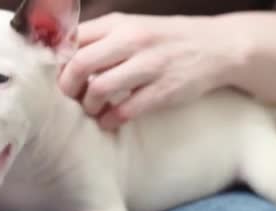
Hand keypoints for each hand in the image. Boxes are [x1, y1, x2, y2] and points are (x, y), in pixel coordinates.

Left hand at [59, 13, 245, 129]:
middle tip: (70, 98)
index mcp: (119, 24)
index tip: (57, 75)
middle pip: (80, 64)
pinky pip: (125, 110)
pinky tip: (109, 121)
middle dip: (67, 87)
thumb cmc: (167, 40)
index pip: (73, 39)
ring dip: (88, 105)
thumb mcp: (133, 27)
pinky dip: (110, 120)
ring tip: (92, 110)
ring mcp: (149, 65)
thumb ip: (102, 38)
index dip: (58, 61)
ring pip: (99, 88)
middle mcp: (132, 41)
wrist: (218, 47)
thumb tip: (63, 56)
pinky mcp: (163, 91)